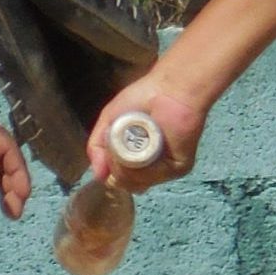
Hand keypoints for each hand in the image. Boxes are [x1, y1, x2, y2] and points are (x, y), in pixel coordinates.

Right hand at [85, 75, 209, 192]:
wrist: (169, 90)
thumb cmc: (141, 99)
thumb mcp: (109, 121)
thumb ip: (96, 148)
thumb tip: (98, 176)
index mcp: (138, 160)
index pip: (121, 181)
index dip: (111, 174)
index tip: (108, 158)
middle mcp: (152, 168)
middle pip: (127, 185)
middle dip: (116, 168)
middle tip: (119, 144)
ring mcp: (166, 169)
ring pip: (137, 183)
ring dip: (127, 164)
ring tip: (131, 141)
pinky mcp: (179, 166)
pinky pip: (153, 176)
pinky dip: (143, 163)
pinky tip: (144, 144)